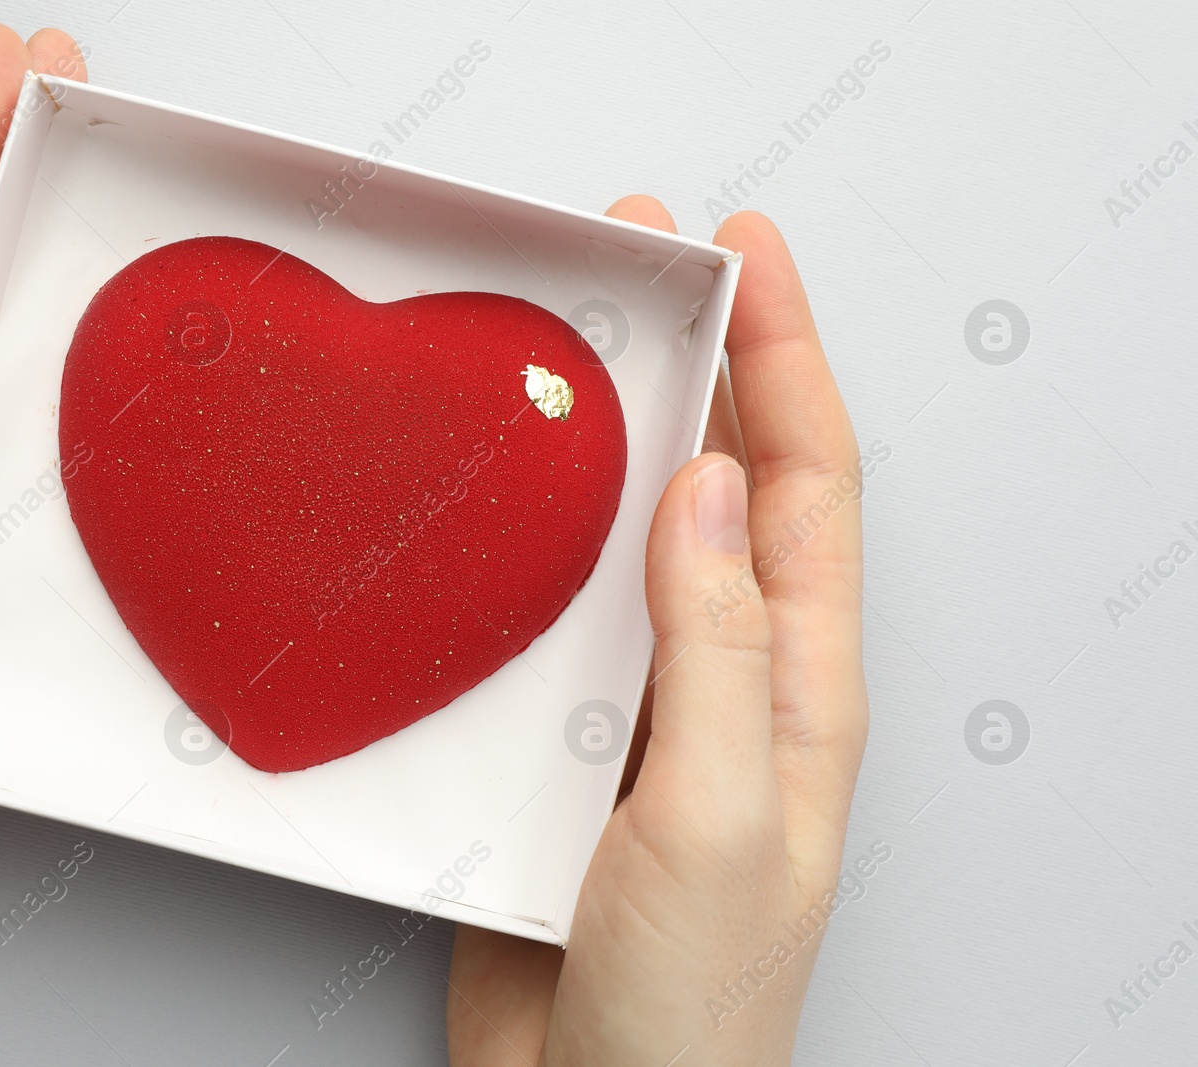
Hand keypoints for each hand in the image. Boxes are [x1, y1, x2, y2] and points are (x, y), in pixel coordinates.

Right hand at [447, 200, 868, 1065]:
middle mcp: (724, 683)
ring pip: (626, 544)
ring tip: (565, 355)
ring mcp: (640, 711)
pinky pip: (548, 620)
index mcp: (793, 690)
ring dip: (604, 446)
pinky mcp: (559, 746)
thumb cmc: (687, 1009)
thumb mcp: (718, 820)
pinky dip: (526, 551)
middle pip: (720, 489)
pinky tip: (493, 516)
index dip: (783, 359)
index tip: (745, 258)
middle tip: (639, 268)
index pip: (803, 487)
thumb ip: (713, 652)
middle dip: (695, 366)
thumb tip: (704, 495)